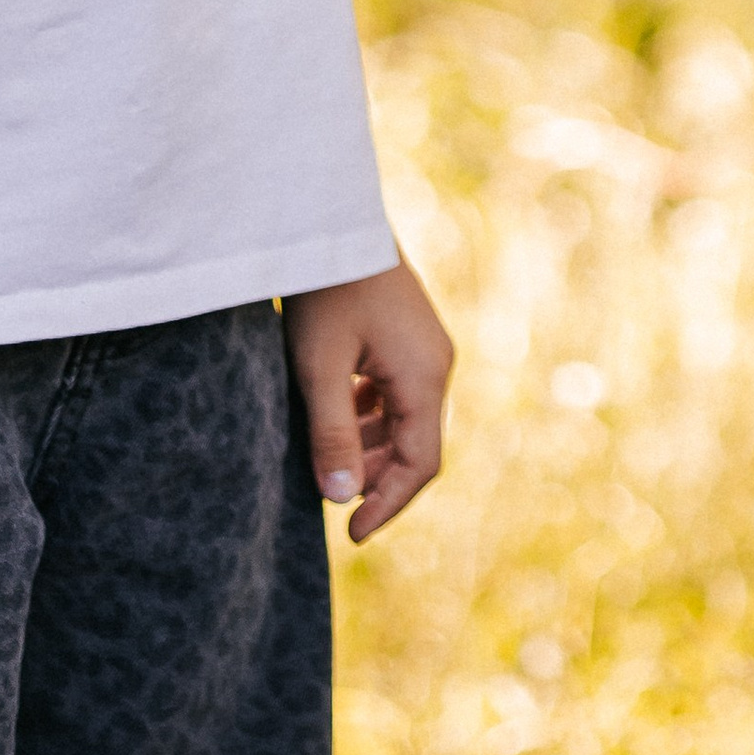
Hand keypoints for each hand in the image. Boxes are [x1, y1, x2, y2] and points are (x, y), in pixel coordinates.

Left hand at [287, 260, 453, 539]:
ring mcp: (423, 348)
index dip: (387, 504)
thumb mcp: (319, 368)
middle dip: (378, 479)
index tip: (351, 533)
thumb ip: (332, 434)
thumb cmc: (325, 292)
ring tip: (328, 465)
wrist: (331, 221)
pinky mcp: (407, 336)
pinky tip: (337, 418)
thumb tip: (341, 498)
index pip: (418, 464)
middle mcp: (434, 365)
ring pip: (404, 420)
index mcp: (424, 377)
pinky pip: (396, 393)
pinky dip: (370, 418)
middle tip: (335, 504)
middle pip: (415, 444)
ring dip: (371, 448)